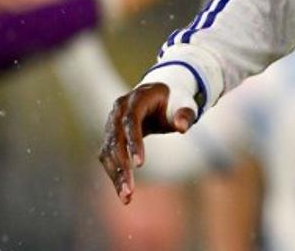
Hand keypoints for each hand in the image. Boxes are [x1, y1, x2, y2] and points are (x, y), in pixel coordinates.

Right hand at [99, 83, 195, 203]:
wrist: (160, 96)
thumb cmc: (174, 102)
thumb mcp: (184, 105)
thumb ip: (186, 114)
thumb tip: (182, 127)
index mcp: (137, 98)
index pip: (131, 122)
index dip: (134, 143)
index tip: (139, 165)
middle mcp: (119, 110)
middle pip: (116, 140)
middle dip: (122, 166)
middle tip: (129, 190)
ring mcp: (111, 123)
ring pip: (108, 152)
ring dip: (115, 175)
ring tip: (126, 197)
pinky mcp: (110, 136)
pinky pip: (108, 157)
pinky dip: (114, 174)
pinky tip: (122, 191)